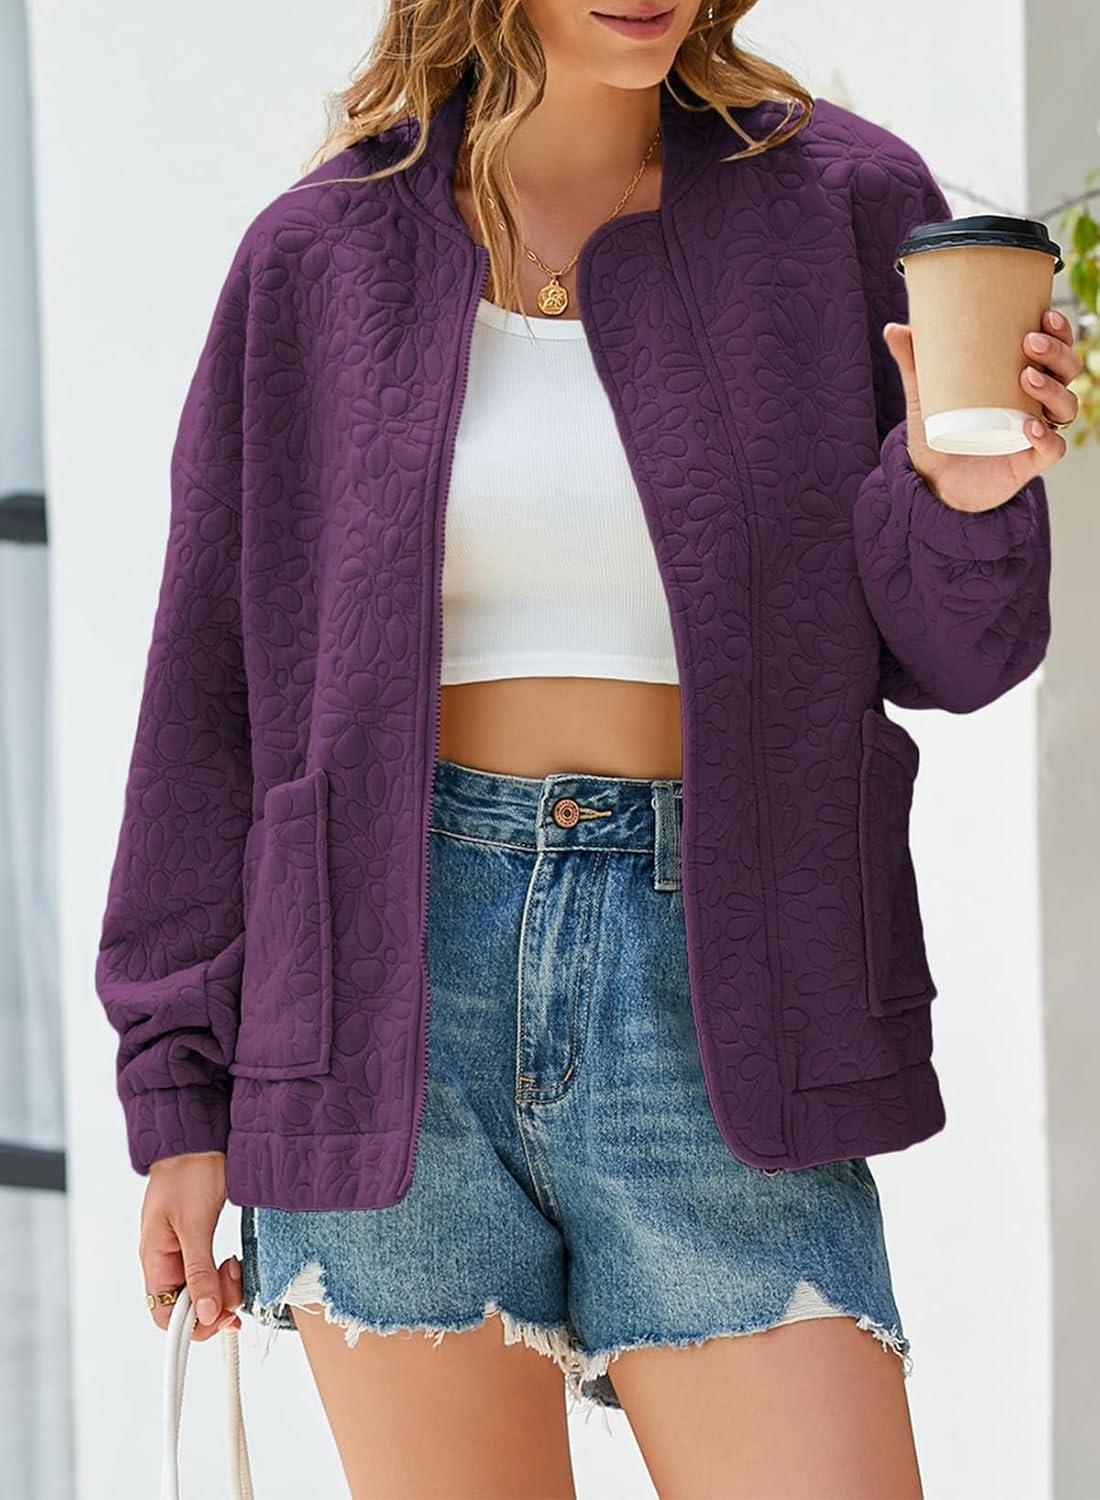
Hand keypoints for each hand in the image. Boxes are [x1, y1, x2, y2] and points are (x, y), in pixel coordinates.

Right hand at [140, 1150, 241, 1342]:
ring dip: (221, 1288)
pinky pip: (208, 1272)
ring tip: (235, 1268)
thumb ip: (198, 1271)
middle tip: (233, 1284)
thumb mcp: (195, 1224)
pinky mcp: (198, 1240)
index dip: (192, 1325)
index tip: (219, 1317)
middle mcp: (165, 1260)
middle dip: (213, 1303)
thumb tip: (202, 1314)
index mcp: (154, 1258)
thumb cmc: (189, 1173)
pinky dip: (223, 1275)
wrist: (199, 1139)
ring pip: (201, 1291)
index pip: (164, 1314)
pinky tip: (233, 1263)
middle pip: (186, 1307)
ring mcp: (181, 1251)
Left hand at [883, 307, 1082, 511]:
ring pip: (1066, 407)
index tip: (1045, 316)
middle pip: (1067, 372)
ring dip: (1053, 389)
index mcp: (1022, 379)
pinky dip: (1046, 438)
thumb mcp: (923, 394)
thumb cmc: (938, 433)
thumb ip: (913, 362)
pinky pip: (1052, 450)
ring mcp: (1036, 433)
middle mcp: (1037, 404)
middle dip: (1056, 353)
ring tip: (1027, 377)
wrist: (933, 481)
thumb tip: (894, 328)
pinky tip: (1029, 426)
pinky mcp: (1028, 463)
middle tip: (1029, 342)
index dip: (1060, 332)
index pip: (1055, 350)